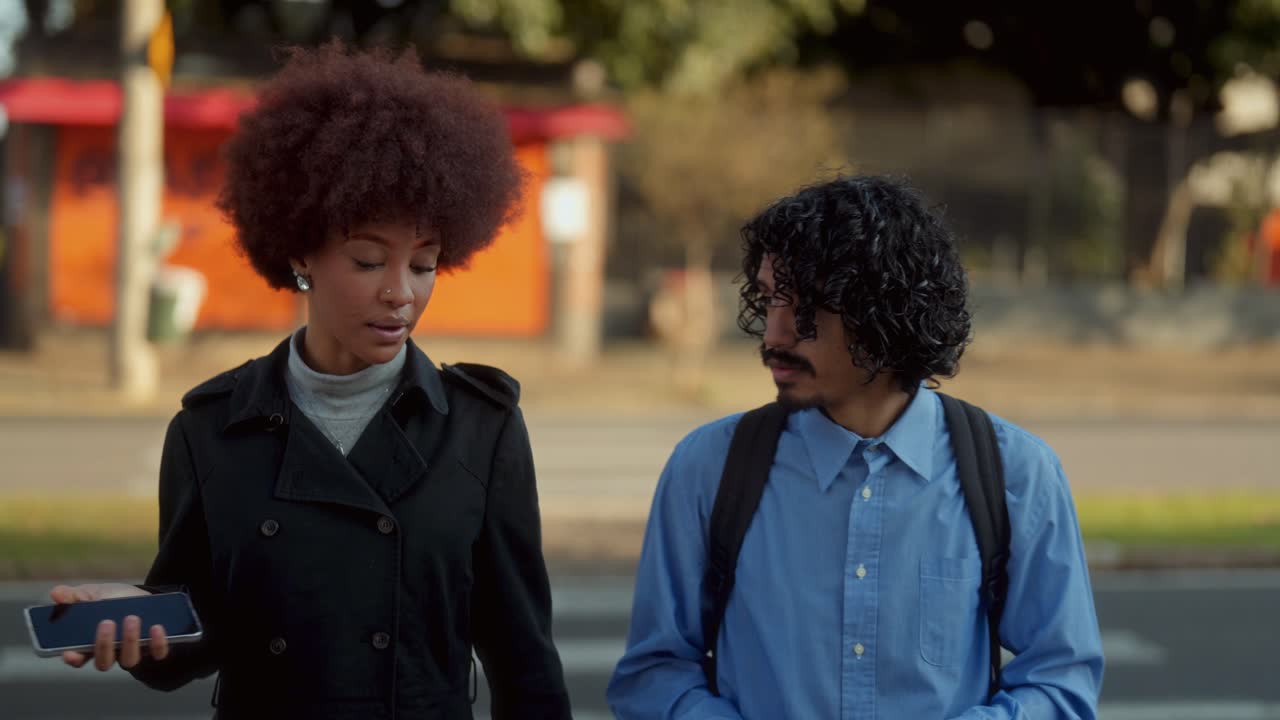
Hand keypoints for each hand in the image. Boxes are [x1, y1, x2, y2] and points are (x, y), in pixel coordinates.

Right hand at [47, 584, 170, 670]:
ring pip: (129, 660)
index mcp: (90, 643)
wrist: (144, 597)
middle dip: (104, 644)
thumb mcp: (93, 594)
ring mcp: (132, 652)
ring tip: (132, 618)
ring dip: (130, 641)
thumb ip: (75, 596)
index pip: (78, 658)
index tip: (70, 652)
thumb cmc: (113, 599)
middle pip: (103, 662)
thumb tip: (56, 593)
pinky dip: (158, 643)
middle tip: (107, 622)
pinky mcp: (154, 648)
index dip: (73, 658)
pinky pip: (158, 654)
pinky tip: (156, 627)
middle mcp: (111, 653)